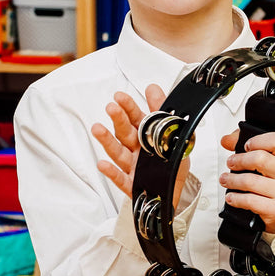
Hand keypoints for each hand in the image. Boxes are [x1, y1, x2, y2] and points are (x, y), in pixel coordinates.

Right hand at [91, 85, 190, 206]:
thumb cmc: (170, 160)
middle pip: (124, 132)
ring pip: (118, 153)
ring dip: (107, 141)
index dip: (128, 106)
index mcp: (145, 135)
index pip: (135, 117)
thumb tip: (152, 88)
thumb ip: (161, 110)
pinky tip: (103, 164)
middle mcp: (136, 149)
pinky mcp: (132, 184)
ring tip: (98, 129)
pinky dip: (111, 172)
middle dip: (118, 119)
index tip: (120, 96)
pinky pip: (120, 178)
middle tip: (112, 108)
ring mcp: (132, 166)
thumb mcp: (171, 132)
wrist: (176, 187)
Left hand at [219, 129, 274, 234]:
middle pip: (260, 159)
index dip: (258, 141)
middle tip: (231, 163)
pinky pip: (250, 201)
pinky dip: (236, 198)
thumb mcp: (271, 160)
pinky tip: (231, 196)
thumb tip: (227, 140)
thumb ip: (250, 145)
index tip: (246, 146)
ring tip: (226, 179)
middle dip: (239, 160)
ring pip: (251, 181)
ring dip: (232, 180)